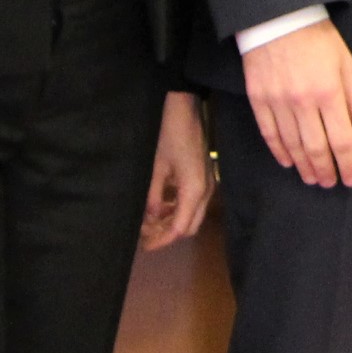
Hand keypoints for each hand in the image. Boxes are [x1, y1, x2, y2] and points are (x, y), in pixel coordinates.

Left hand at [139, 90, 214, 249]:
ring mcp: (207, 182)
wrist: (184, 106)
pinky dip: (178, 208)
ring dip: (172, 221)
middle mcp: (205, 190)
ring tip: (150, 221)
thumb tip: (149, 219)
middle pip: (190, 226)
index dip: (162, 240)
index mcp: (194, 190)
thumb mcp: (154, 167)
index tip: (143, 246)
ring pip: (192, 215)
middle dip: (167, 234)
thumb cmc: (167, 134)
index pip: (180, 228)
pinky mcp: (205, 175)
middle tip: (145, 235)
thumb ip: (153, 197)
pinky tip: (162, 204)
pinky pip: (193, 201)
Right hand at [240, 20, 351, 189]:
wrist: (278, 17)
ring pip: (293, 146)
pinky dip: (279, 151)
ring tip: (312, 179)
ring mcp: (279, 102)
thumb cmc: (317, 37)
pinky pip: (270, 134)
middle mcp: (304, 102)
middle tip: (330, 183)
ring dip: (304, 166)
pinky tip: (288, 162)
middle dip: (326, 171)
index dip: (348, 164)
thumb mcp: (345, 62)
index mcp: (329, 92)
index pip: (342, 140)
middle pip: (317, 149)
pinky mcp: (259, 99)